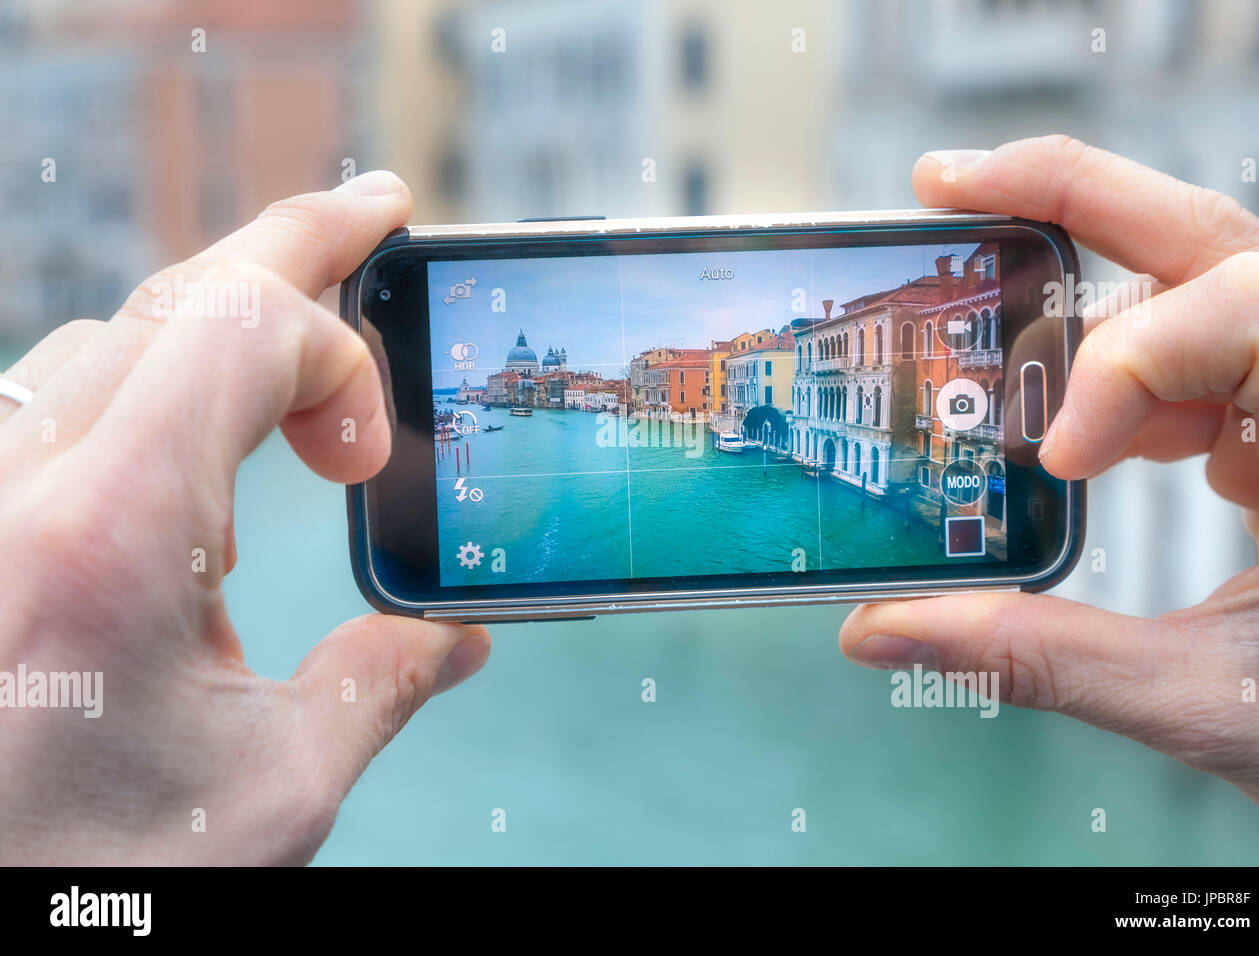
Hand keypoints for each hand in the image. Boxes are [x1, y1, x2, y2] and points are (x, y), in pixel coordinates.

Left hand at [0, 172, 489, 863]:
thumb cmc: (83, 873)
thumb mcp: (268, 793)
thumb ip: (379, 688)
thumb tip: (457, 642)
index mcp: (107, 533)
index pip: (242, 327)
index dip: (341, 355)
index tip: (369, 461)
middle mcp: (20, 485)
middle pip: (172, 292)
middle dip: (292, 242)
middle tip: (378, 210)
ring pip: (107, 336)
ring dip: (219, 318)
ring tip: (305, 336)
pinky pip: (60, 399)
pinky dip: (153, 383)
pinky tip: (201, 453)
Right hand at [841, 136, 1258, 828]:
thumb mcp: (1209, 704)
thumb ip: (1044, 660)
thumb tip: (884, 632)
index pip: (1242, 316)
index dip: (1124, 368)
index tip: (1055, 466)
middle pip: (1213, 238)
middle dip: (1071, 202)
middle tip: (945, 188)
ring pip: (1206, 280)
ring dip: (1089, 306)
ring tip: (990, 334)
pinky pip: (1203, 353)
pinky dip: (1122, 376)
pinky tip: (1080, 440)